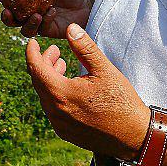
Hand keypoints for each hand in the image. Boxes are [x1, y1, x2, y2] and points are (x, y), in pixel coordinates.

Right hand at [0, 0, 92, 38]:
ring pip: (25, 29)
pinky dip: (46, 19)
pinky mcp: (48, 31)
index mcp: (28, 3)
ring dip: (27, 23)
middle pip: (12, 20)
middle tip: (7, 11)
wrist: (84, 7)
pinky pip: (43, 27)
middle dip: (6, 17)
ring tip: (35, 15)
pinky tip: (52, 11)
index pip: (10, 1)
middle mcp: (30, 15)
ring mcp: (38, 25)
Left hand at [25, 23, 148, 159]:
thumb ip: (85, 48)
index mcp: (60, 93)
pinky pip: (52, 110)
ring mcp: (59, 124)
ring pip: (45, 96)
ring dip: (50, 79)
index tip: (33, 42)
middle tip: (55, 51)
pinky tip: (68, 88)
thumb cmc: (121, 101)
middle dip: (43, 63)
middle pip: (38, 82)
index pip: (35, 68)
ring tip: (62, 66)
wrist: (135, 136)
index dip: (31, 52)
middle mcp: (55, 111)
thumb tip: (71, 28)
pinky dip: (55, 95)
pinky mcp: (66, 133)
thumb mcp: (104, 70)